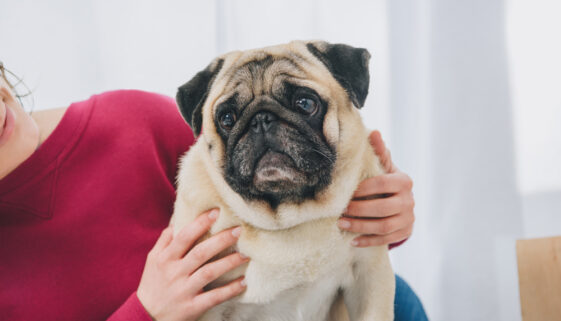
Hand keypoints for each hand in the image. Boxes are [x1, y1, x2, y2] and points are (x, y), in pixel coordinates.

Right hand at [137, 209, 248, 320]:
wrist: (145, 317)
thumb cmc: (152, 284)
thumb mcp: (153, 259)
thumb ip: (165, 239)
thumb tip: (178, 218)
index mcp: (165, 258)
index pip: (184, 236)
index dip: (200, 223)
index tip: (216, 212)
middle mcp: (175, 273)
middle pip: (201, 252)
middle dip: (221, 240)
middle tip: (239, 230)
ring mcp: (184, 290)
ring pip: (209, 273)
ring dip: (229, 262)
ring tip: (246, 254)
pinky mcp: (192, 307)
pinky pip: (214, 297)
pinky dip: (230, 290)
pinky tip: (243, 282)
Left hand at [337, 130, 414, 246]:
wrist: (401, 202)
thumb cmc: (386, 181)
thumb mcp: (384, 167)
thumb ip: (379, 152)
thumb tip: (373, 132)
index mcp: (403, 181)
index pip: (381, 184)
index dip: (362, 189)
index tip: (345, 193)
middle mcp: (410, 200)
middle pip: (382, 208)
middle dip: (358, 210)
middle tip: (339, 211)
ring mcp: (409, 218)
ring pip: (384, 226)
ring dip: (360, 226)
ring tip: (341, 224)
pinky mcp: (405, 232)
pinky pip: (386, 239)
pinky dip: (368, 240)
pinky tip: (352, 240)